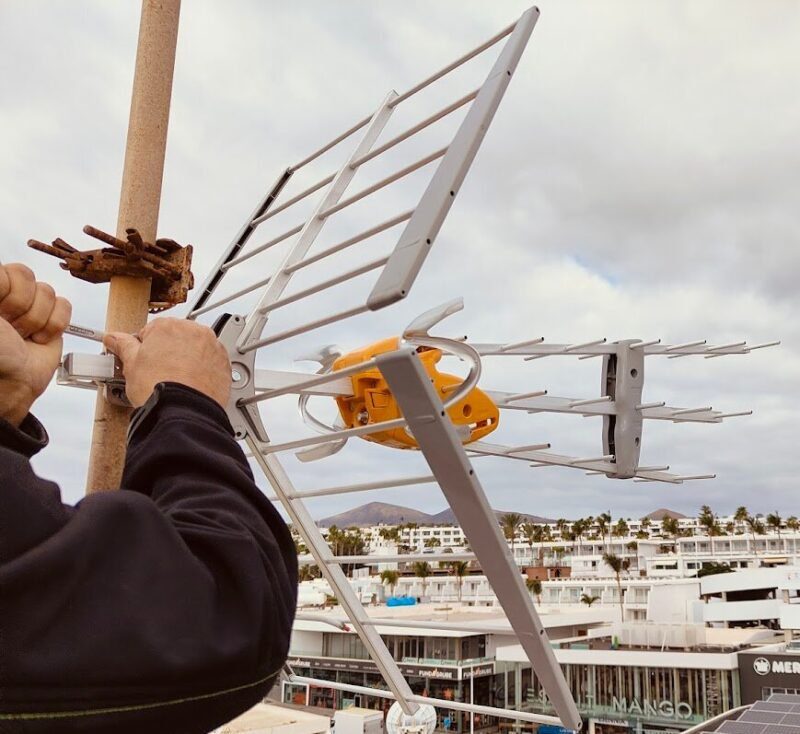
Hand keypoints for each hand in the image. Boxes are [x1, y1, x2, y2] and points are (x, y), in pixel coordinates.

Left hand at [0, 263, 71, 425]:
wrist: (12, 384)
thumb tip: (5, 272)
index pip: (10, 271)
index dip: (8, 291)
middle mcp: (6, 297)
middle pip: (28, 278)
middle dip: (20, 307)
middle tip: (9, 328)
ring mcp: (30, 308)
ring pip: (47, 292)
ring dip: (36, 320)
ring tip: (22, 336)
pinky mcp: (51, 320)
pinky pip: (64, 306)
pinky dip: (54, 325)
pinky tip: (38, 338)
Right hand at [103, 318, 230, 407]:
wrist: (184, 413)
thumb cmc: (159, 388)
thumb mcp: (131, 365)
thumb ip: (123, 345)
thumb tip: (114, 338)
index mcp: (169, 326)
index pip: (151, 331)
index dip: (144, 349)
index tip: (143, 361)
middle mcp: (195, 331)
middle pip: (175, 339)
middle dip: (166, 353)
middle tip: (157, 374)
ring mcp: (213, 347)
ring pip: (195, 350)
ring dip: (185, 361)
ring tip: (174, 381)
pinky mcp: (224, 364)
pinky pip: (210, 363)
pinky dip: (201, 371)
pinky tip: (189, 384)